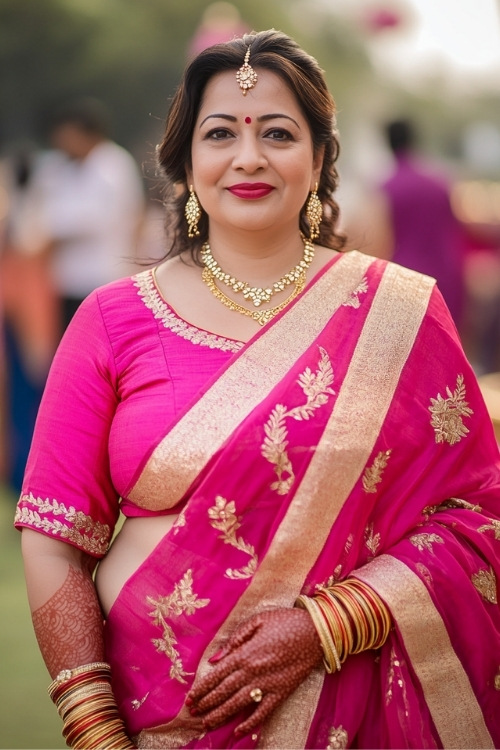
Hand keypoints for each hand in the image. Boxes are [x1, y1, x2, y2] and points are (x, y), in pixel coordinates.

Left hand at [186, 607, 322, 737]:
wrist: (317, 631)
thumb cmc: (286, 621)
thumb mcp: (258, 620)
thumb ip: (236, 639)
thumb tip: (216, 658)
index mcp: (246, 652)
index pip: (218, 674)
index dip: (202, 687)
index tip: (190, 698)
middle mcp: (254, 671)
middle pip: (224, 691)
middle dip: (207, 704)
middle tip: (193, 714)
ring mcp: (268, 684)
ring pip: (239, 704)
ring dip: (221, 715)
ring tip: (207, 724)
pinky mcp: (281, 692)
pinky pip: (263, 712)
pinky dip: (250, 724)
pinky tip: (238, 732)